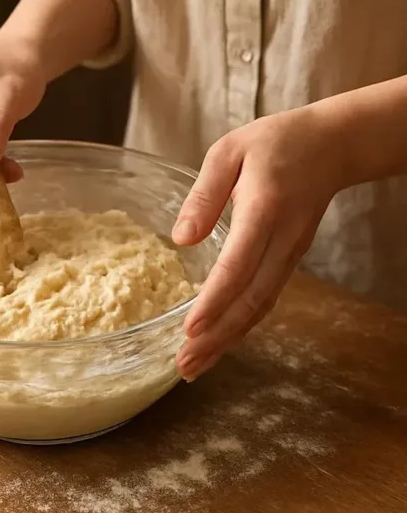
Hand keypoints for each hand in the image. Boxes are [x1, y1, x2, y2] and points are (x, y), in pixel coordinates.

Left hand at [172, 107, 345, 380]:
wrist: (331, 147)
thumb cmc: (275, 144)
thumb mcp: (230, 151)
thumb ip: (205, 194)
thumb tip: (181, 239)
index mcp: (265, 209)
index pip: (240, 264)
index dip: (215, 300)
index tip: (190, 328)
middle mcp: (282, 241)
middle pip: (251, 300)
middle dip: (217, 337)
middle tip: (184, 364)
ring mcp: (289, 256)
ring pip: (259, 309)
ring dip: (226, 342)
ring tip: (193, 368)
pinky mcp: (288, 264)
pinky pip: (264, 303)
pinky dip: (240, 329)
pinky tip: (216, 346)